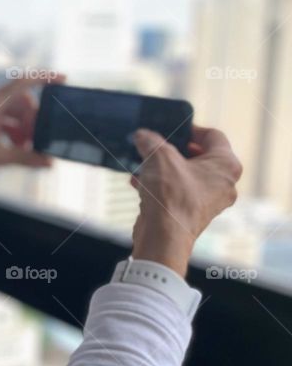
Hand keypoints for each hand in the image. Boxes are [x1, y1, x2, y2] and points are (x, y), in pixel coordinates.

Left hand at [0, 73, 64, 174]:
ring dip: (21, 125)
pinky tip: (15, 143)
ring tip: (26, 146)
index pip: (23, 82)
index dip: (45, 78)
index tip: (63, 79)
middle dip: (32, 118)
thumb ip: (26, 158)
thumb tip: (49, 163)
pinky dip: (9, 126)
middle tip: (38, 138)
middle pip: (19, 101)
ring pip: (10, 109)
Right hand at [129, 126, 242, 275]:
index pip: (213, 136)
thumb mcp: (158, 156)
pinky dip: (161, 185)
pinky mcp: (193, 213)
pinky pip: (178, 191)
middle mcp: (223, 183)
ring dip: (163, 168)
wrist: (163, 236)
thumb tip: (142, 136)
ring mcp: (209, 200)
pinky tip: (139, 182)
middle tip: (155, 146)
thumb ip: (150, 140)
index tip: (171, 129)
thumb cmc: (171, 196)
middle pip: (198, 156)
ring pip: (185, 175)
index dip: (190, 129)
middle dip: (172, 150)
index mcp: (226, 165)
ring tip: (142, 164)